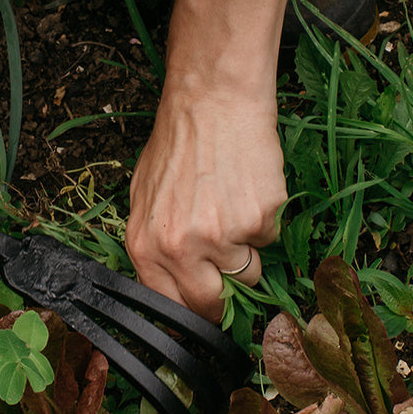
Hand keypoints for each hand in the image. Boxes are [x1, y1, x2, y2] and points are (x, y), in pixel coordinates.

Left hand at [126, 88, 284, 319]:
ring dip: (246, 251)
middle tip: (227, 267)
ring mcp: (223, 236)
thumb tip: (169, 288)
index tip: (203, 308)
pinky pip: (268, 240)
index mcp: (146, 245)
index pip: (170, 306)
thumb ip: (152, 247)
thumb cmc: (178, 144)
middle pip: (212, 304)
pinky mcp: (260, 220)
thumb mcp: (144, 197)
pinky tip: (248, 189)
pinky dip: (263, 221)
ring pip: (249, 274)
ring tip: (233, 207)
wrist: (214, 102)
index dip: (191, 310)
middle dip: (224, 295)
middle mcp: (181, 248)